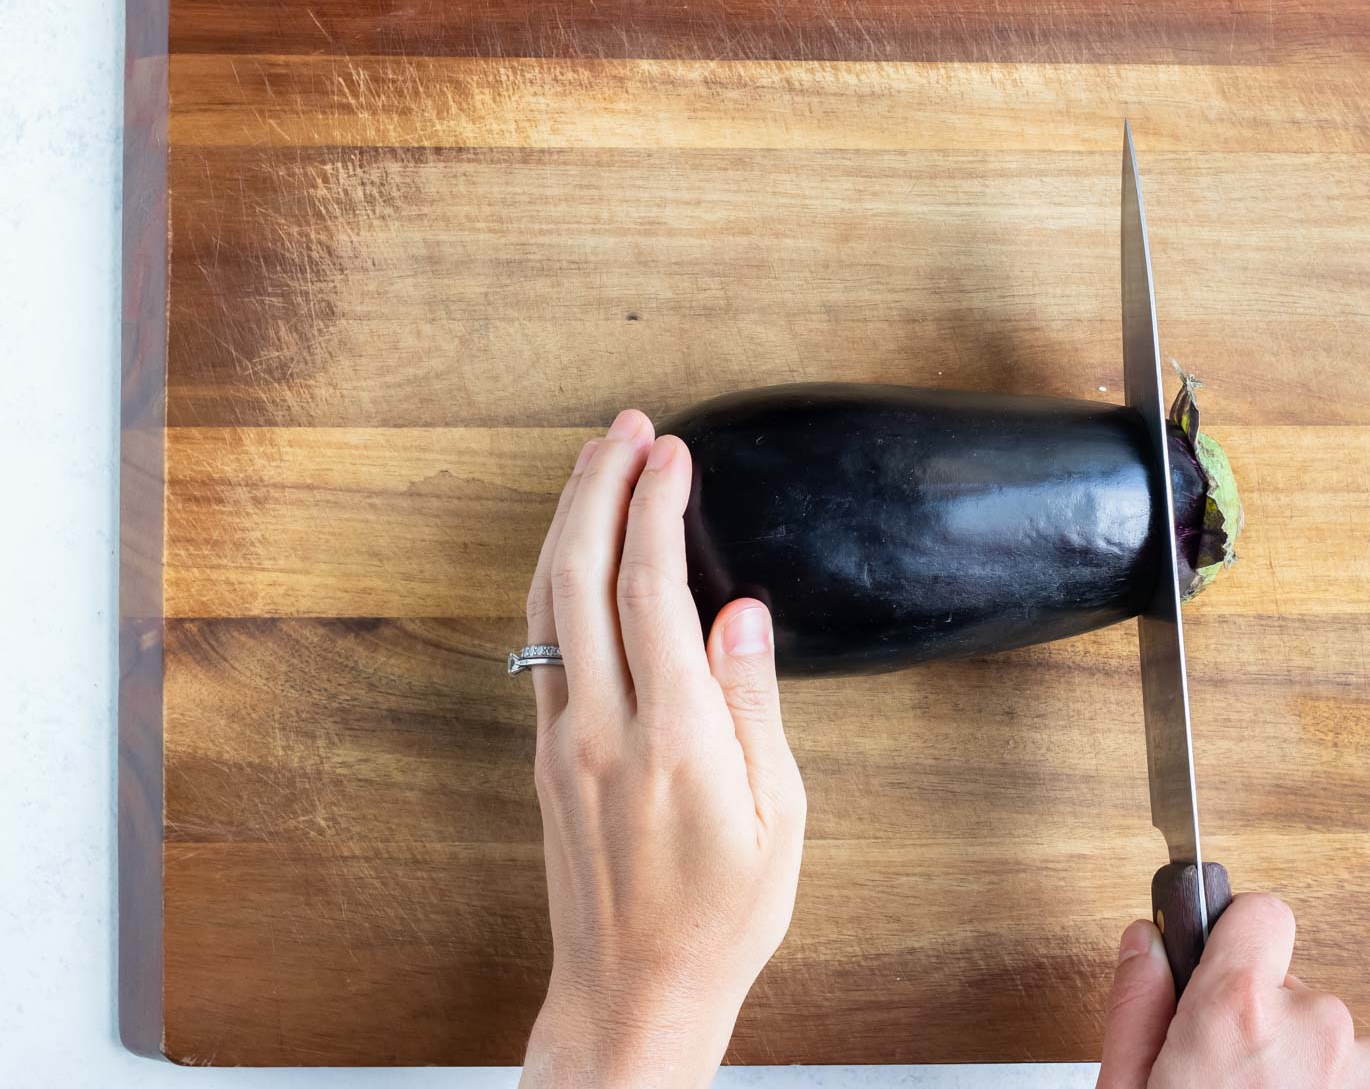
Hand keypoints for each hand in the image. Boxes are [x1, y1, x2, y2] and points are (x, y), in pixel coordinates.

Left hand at [519, 410, 806, 1087]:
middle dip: (599, 487)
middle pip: (578, 575)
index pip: (651, 589)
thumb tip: (741, 611)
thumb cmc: (722, 916)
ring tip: (596, 461)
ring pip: (545, 601)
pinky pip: (539, 640)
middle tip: (627, 428)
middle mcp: (601, 728)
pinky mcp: (543, 755)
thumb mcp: (777, 818)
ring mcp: (560, 739)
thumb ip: (753, 704)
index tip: (672, 452)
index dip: (657, 507)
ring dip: (567, 520)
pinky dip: (554, 575)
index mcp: (672, 739)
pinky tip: (572, 548)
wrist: (633, 994)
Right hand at [1097, 895, 1369, 1087]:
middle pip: (1291, 984)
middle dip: (1261, 1019)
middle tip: (1223, 1078)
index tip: (1221, 966)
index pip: (1261, 912)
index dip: (1237, 937)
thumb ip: (1137, 1003)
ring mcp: (1361, 1068)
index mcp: (1237, 1009)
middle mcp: (1313, 1025)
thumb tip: (1145, 940)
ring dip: (1300, 1063)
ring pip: (1327, 1034)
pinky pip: (1357, 1075)